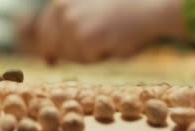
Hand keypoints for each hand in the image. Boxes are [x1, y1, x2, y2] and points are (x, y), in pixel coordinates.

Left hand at [36, 0, 186, 62]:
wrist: (151, 7)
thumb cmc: (124, 11)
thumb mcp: (88, 11)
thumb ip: (66, 27)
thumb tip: (46, 56)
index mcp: (61, 1)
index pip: (43, 31)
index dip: (48, 48)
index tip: (50, 60)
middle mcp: (61, 9)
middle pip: (53, 47)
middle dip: (71, 53)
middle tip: (96, 44)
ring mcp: (72, 23)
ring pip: (71, 55)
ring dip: (88, 54)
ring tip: (109, 37)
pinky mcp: (84, 38)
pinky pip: (86, 59)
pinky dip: (100, 56)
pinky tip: (113, 41)